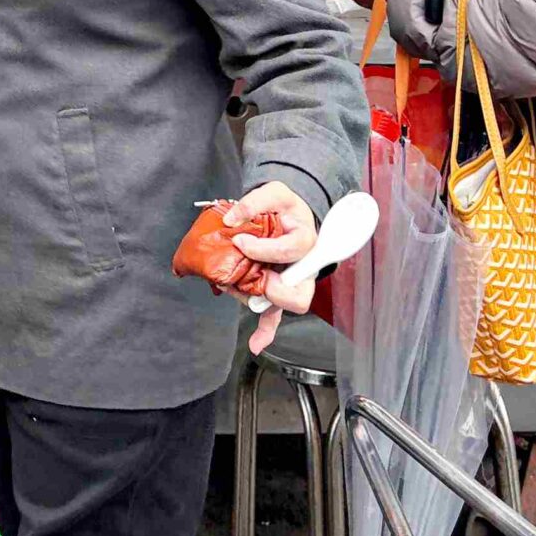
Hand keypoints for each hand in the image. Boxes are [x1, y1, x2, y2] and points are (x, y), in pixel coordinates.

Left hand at [229, 182, 320, 355]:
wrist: (289, 216)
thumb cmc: (285, 207)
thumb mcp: (274, 192)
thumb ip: (254, 201)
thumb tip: (232, 218)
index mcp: (305, 242)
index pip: (292, 251)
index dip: (264, 250)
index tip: (240, 241)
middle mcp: (302, 268)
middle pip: (295, 293)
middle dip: (267, 287)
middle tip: (243, 273)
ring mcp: (291, 283)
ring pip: (279, 305)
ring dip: (253, 299)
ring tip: (230, 284)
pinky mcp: (278, 290)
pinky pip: (276, 315)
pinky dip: (266, 331)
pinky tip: (256, 343)